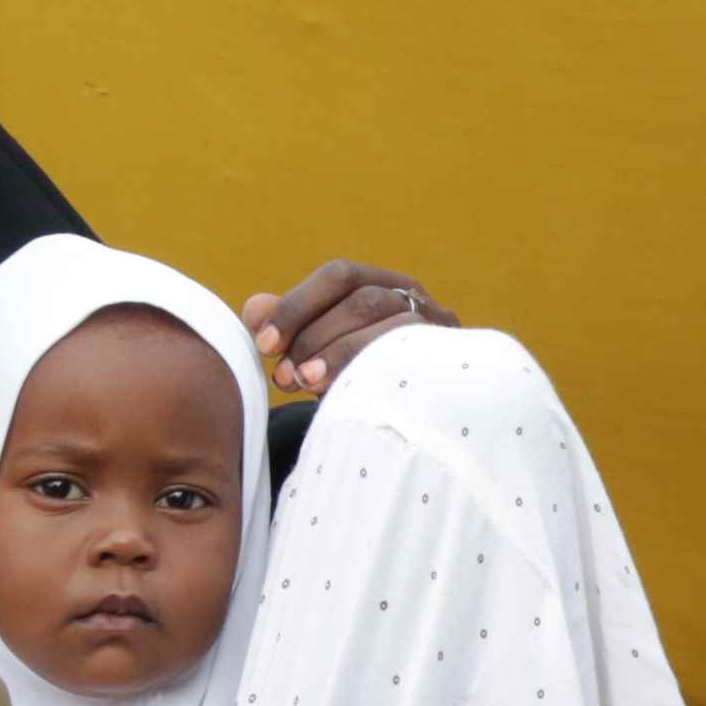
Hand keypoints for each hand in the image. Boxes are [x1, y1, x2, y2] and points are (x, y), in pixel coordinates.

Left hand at [243, 261, 455, 393]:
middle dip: (313, 334)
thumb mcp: (323, 354)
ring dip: (338, 351)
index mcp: (383, 284)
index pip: (340, 276)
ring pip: (388, 320)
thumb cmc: (365, 382)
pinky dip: (371, 368)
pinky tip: (344, 392)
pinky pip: (412, 353)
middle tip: (283, 376)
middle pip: (362, 297)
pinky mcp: (451, 357)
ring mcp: (439, 325)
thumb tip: (254, 308)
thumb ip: (293, 330)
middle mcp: (415, 297)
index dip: (298, 305)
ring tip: (306, 383)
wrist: (423, 429)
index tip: (265, 344)